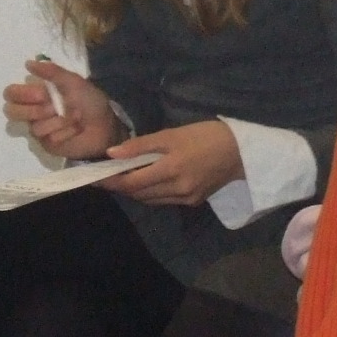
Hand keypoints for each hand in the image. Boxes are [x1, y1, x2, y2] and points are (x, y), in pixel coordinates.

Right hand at [4, 58, 118, 159]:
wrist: (106, 124)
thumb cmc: (89, 101)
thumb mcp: (73, 82)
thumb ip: (52, 72)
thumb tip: (28, 63)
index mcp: (37, 94)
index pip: (11, 93)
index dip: (21, 94)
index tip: (41, 93)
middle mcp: (33, 112)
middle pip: (11, 112)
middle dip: (35, 110)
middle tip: (54, 108)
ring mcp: (39, 130)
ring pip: (35, 127)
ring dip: (60, 121)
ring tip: (76, 117)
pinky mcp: (48, 145)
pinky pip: (49, 138)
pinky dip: (66, 132)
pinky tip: (76, 130)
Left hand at [106, 120, 242, 208]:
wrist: (242, 151)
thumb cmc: (206, 135)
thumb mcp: (172, 134)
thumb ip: (141, 145)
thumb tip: (112, 154)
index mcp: (170, 170)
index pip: (131, 182)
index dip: (111, 182)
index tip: (95, 178)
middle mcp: (177, 190)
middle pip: (139, 194)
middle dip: (121, 186)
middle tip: (106, 177)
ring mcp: (186, 198)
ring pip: (150, 200)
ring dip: (135, 191)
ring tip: (124, 178)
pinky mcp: (193, 202)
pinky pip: (164, 200)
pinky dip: (152, 193)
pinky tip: (148, 181)